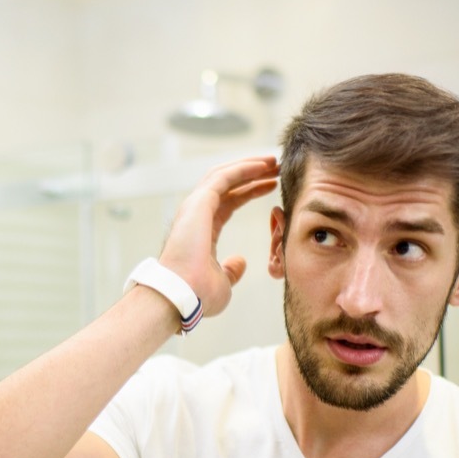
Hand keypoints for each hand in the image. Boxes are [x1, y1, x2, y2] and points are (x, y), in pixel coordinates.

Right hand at [158, 155, 278, 318]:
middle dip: (251, 172)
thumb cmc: (198, 294)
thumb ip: (231, 269)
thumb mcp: (223, 281)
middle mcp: (196, 214)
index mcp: (202, 230)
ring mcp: (195, 206)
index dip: (250, 191)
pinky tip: (263, 165)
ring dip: (250, 166)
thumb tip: (240, 262)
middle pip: (227, 183)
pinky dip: (244, 168)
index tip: (271, 185)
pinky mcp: (199, 202)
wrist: (183, 295)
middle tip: (275, 166)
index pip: (229, 201)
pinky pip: (225, 177)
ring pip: (224, 175)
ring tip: (273, 161)